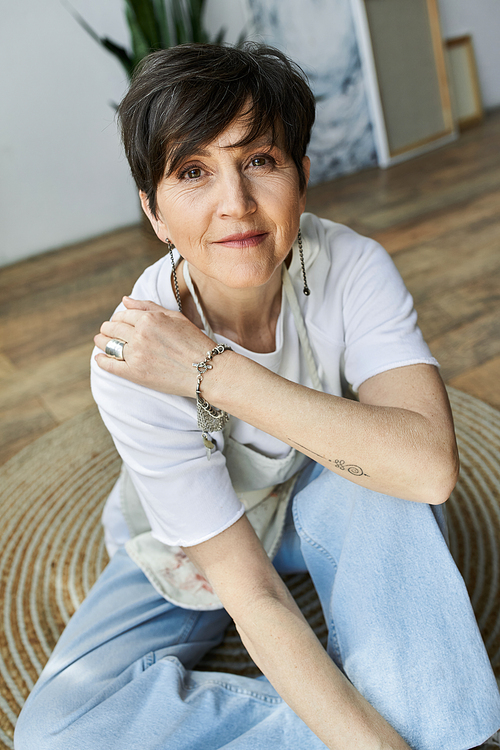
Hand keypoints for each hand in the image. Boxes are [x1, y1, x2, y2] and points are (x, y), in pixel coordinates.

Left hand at [94, 296, 215, 396]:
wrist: (205, 369)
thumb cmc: (194, 342)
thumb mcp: (174, 317)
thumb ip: (148, 307)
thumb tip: (125, 300)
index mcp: (149, 319)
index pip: (123, 314)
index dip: (118, 318)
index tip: (118, 322)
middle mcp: (140, 335)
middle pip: (112, 328)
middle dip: (107, 328)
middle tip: (106, 331)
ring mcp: (136, 355)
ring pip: (109, 344)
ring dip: (102, 341)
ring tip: (101, 341)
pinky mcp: (135, 373)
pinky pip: (110, 364)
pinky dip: (101, 360)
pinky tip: (99, 358)